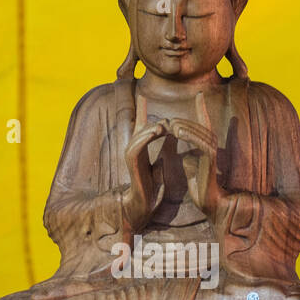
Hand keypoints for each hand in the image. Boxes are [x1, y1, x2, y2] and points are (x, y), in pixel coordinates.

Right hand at [123, 94, 164, 228]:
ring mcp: (130, 155)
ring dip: (150, 128)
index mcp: (140, 148)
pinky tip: (157, 131)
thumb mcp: (160, 166)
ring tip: (164, 124)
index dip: (141, 110)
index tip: (142, 94)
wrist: (144, 205)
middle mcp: (133, 149)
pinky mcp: (131, 163)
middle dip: (151, 120)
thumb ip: (162, 153)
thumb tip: (169, 141)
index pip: (140, 125)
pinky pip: (135, 146)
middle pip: (140, 128)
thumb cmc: (151, 188)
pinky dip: (145, 137)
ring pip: (138, 135)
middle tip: (168, 119)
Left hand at [171, 93, 226, 214]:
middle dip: (179, 122)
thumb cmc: (198, 181)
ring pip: (197, 131)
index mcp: (207, 142)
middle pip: (196, 124)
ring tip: (169, 124)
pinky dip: (189, 135)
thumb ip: (186, 150)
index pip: (204, 120)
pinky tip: (178, 132)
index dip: (202, 107)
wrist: (207, 198)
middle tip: (164, 120)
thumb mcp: (188, 161)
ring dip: (182, 126)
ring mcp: (213, 148)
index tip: (200, 93)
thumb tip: (178, 142)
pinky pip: (200, 141)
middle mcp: (213, 142)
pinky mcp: (210, 156)